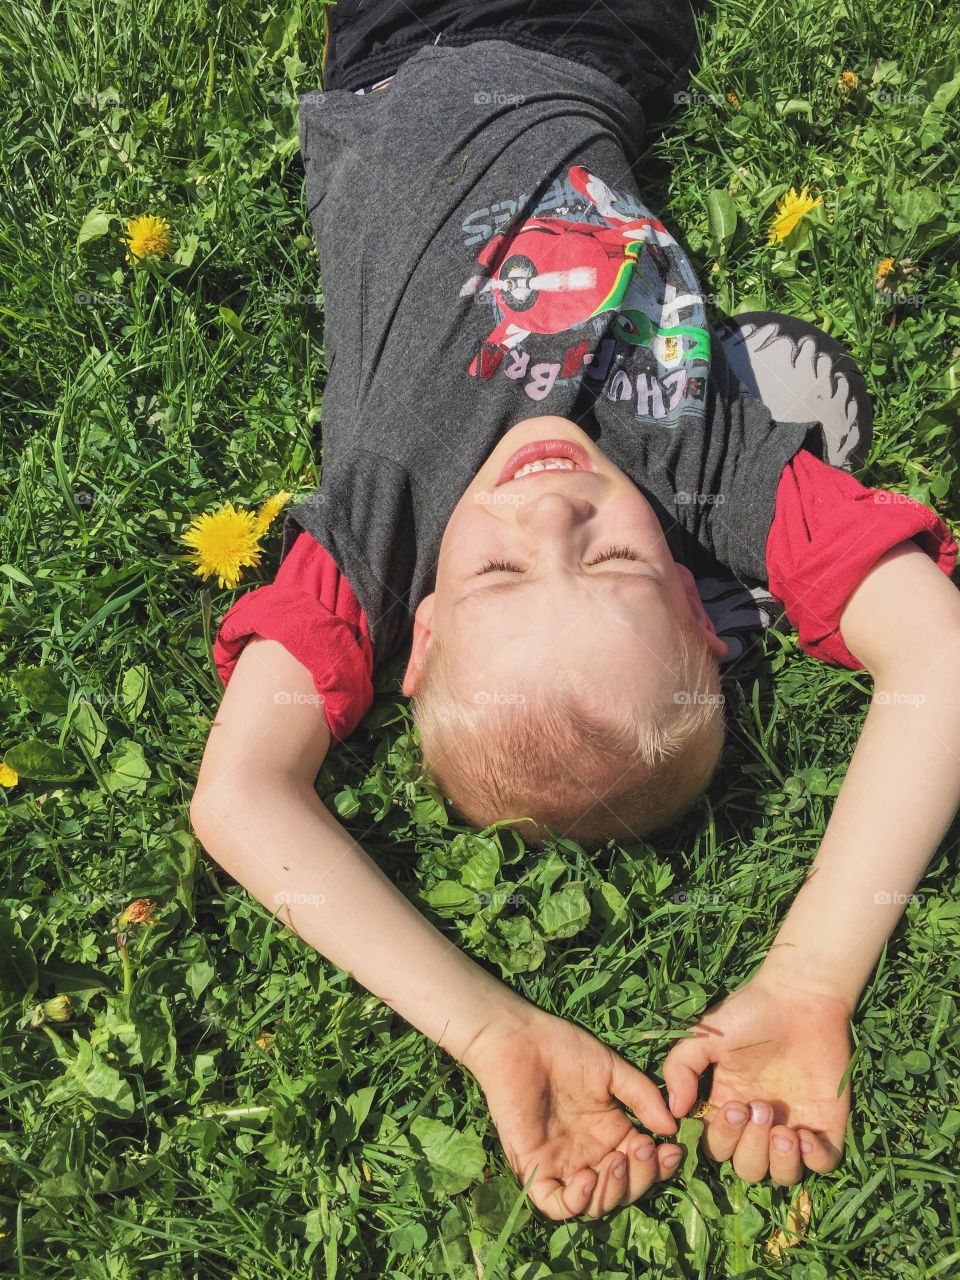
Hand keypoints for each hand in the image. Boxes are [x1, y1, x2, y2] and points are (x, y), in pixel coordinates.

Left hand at [465, 1008, 682, 1219]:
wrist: (519, 1039)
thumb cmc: (563, 1049)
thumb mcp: (611, 1070)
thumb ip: (642, 1097)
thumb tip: (672, 1128)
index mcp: (610, 1134)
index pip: (641, 1166)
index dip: (660, 1166)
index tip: (672, 1149)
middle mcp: (588, 1155)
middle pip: (623, 1189)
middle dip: (640, 1177)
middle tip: (641, 1148)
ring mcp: (561, 1164)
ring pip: (594, 1204)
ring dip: (613, 1190)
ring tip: (616, 1161)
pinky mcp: (534, 1168)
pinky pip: (555, 1204)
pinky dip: (575, 1202)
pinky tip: (587, 1178)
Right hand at [662, 973, 852, 1183]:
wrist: (802, 996)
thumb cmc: (751, 1012)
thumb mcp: (705, 1035)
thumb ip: (681, 1068)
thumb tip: (674, 1111)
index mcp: (729, 1105)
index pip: (716, 1147)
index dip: (722, 1138)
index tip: (734, 1107)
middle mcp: (759, 1124)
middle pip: (747, 1168)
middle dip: (750, 1147)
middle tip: (760, 1108)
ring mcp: (794, 1126)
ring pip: (782, 1175)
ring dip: (778, 1161)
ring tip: (783, 1130)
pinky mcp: (826, 1125)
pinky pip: (822, 1166)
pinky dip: (814, 1160)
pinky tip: (806, 1134)